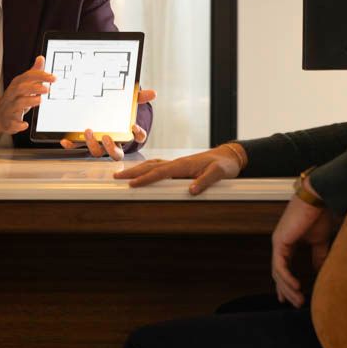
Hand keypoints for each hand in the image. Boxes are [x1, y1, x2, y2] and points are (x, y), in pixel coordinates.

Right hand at [0, 56, 54, 135]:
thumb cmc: (14, 99)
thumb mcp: (23, 84)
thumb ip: (33, 72)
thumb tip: (41, 58)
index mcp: (17, 85)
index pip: (27, 76)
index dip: (40, 76)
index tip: (53, 78)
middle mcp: (12, 95)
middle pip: (21, 89)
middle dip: (34, 87)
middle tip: (47, 88)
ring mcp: (10, 108)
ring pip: (17, 104)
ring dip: (29, 101)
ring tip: (40, 100)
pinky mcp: (9, 121)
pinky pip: (13, 123)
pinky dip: (19, 124)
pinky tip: (25, 124)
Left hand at [60, 88, 155, 158]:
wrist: (103, 112)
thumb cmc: (117, 112)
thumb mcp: (128, 103)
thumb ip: (138, 98)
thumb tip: (153, 93)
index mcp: (126, 134)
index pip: (137, 138)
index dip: (138, 135)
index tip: (134, 127)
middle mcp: (113, 143)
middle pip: (115, 154)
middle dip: (110, 148)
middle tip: (106, 137)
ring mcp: (98, 144)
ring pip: (97, 152)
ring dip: (91, 144)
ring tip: (88, 131)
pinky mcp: (84, 141)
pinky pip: (77, 146)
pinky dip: (71, 144)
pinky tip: (65, 140)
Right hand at [113, 141, 243, 193]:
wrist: (229, 156)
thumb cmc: (224, 164)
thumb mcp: (219, 173)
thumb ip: (206, 181)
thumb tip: (191, 191)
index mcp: (184, 164)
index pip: (160, 172)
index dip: (146, 178)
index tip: (132, 183)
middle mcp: (177, 163)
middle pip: (151, 166)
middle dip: (133, 172)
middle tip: (117, 177)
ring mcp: (177, 164)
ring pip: (153, 165)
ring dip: (137, 169)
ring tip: (123, 174)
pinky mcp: (179, 167)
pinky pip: (159, 167)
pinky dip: (147, 168)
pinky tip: (143, 172)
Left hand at [271, 191, 334, 307]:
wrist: (317, 200)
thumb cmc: (318, 215)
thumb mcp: (319, 241)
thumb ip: (318, 256)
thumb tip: (319, 271)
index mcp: (288, 243)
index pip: (283, 268)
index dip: (286, 284)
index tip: (290, 298)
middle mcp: (280, 244)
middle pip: (279, 273)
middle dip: (286, 290)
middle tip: (295, 304)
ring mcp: (278, 243)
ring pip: (278, 272)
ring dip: (287, 288)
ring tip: (298, 300)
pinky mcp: (280, 241)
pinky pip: (280, 265)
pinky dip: (286, 278)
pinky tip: (296, 287)